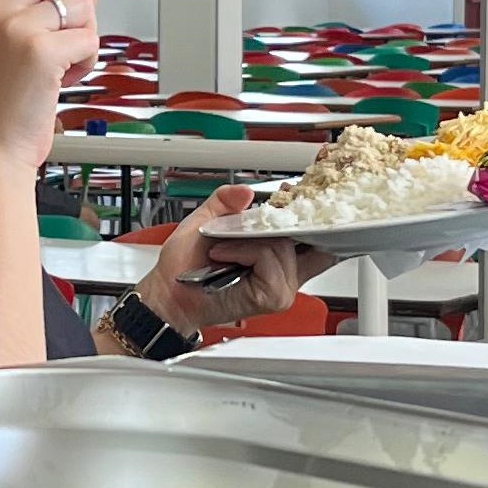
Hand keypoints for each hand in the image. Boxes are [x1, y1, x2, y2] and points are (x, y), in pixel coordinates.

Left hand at [136, 184, 326, 331]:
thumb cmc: (185, 267)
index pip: (316, 236)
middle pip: (310, 236)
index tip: (294, 192)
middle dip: (288, 219)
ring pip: (284, 245)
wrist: (170, 294)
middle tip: (257, 215)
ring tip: (222, 247)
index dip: (312, 212)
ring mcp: (282, 285)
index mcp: (279, 255)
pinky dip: (244, 251)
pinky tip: (222, 256)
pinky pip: (267, 258)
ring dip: (250, 240)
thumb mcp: (205, 221)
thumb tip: (246, 192)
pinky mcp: (273, 295)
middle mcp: (286, 272)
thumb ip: (225, 200)